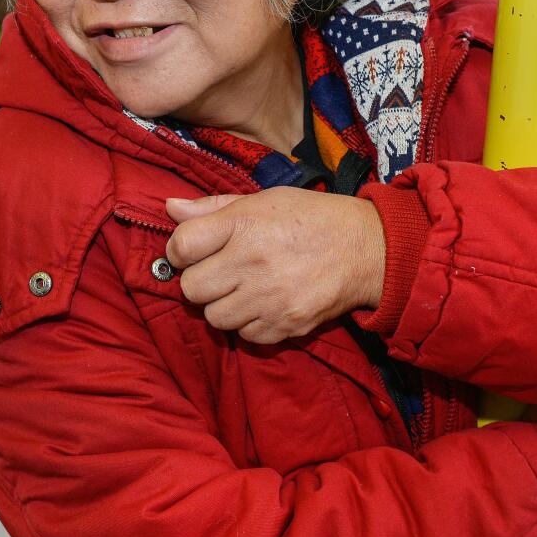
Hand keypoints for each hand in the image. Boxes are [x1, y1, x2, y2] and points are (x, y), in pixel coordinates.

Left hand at [164, 189, 384, 344]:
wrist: (366, 248)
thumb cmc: (310, 219)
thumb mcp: (263, 200)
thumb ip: (214, 208)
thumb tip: (170, 209)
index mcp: (245, 224)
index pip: (182, 246)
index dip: (180, 251)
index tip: (193, 251)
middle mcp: (253, 262)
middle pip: (192, 288)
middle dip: (200, 282)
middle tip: (220, 272)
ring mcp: (270, 297)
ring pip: (215, 317)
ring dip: (223, 306)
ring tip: (244, 289)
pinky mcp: (286, 324)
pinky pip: (245, 336)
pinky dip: (249, 324)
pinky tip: (263, 304)